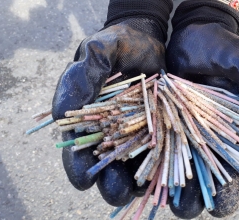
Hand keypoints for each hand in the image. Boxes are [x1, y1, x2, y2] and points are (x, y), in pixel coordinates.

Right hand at [52, 0, 172, 206]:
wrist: (148, 40)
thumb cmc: (117, 44)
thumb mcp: (97, 52)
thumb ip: (82, 78)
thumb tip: (61, 116)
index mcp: (91, 122)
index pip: (79, 152)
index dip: (79, 168)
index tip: (85, 180)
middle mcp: (114, 135)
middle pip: (109, 169)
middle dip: (113, 185)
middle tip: (121, 192)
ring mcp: (140, 136)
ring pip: (138, 170)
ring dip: (143, 185)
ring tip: (151, 192)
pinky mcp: (164, 133)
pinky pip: (166, 156)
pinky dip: (170, 170)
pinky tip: (177, 181)